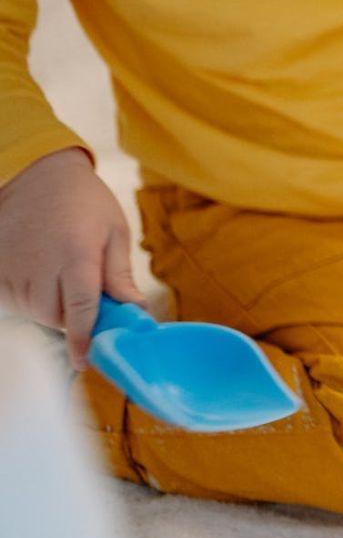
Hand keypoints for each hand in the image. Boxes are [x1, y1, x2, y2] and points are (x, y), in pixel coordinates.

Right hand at [0, 149, 144, 368]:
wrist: (42, 175)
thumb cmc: (86, 203)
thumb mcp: (114, 232)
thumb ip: (120, 275)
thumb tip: (134, 311)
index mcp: (76, 254)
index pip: (80, 309)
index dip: (83, 339)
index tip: (86, 362)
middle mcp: (39, 263)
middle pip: (54, 316)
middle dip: (73, 317)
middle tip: (86, 296)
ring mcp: (11, 266)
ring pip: (32, 311)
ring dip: (51, 307)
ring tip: (62, 275)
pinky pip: (12, 300)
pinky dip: (28, 298)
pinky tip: (40, 274)